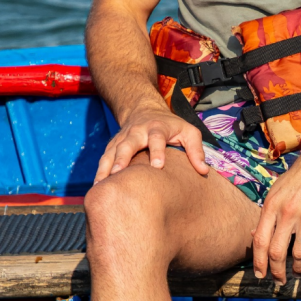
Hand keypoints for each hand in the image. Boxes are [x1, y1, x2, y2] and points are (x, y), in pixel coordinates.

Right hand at [94, 104, 208, 182]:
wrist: (145, 110)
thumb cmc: (171, 126)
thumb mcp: (189, 132)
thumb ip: (196, 150)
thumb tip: (203, 171)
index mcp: (157, 128)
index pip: (156, 139)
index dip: (157, 151)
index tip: (158, 166)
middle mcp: (137, 132)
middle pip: (127, 144)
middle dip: (122, 158)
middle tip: (119, 174)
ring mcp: (122, 139)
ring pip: (111, 153)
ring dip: (105, 168)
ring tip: (102, 186)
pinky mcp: (112, 146)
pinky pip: (103, 160)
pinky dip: (99, 173)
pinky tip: (97, 189)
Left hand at [251, 127, 300, 281]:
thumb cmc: (299, 176)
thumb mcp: (276, 190)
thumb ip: (267, 213)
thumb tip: (257, 236)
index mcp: (271, 206)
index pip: (260, 241)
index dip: (258, 262)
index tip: (260, 274)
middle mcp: (287, 213)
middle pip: (277, 252)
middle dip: (276, 272)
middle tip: (279, 280)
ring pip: (298, 254)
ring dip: (297, 269)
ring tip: (297, 273)